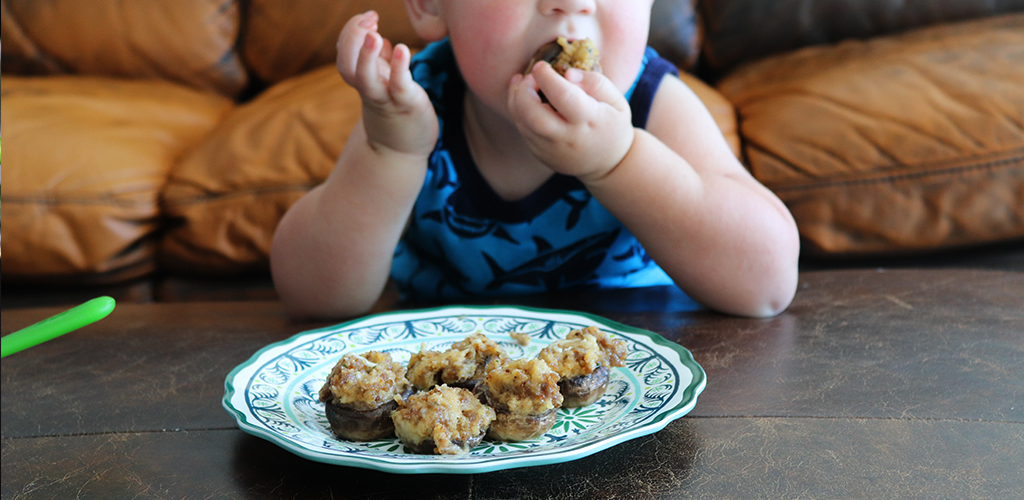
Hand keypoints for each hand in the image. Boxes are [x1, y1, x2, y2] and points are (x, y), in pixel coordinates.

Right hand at [336, 11, 436, 156]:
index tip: (368, 16)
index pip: (345, 53)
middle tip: (370, 19)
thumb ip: (380, 60)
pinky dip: (399, 68)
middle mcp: (370, 89)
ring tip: (374, 33)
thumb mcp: (384, 83)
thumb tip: (378, 38)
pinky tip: (402, 49)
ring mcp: (386, 98)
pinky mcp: (407, 105)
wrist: (401, 154)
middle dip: (351, 38)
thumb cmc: (396, 114)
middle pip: (346, 64)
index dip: (350, 32)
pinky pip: (399, 86)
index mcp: (363, 81)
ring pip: (365, 78)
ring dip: (366, 55)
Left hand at [508, 62, 635, 181]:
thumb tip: (567, 72)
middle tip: (527, 77)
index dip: (546, 77)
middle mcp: (567, 138)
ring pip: (523, 123)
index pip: (563, 96)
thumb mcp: (617, 100)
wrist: (609, 164)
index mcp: (590, 120)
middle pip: (533, 115)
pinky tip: (525, 99)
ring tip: (521, 83)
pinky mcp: (540, 154)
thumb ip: (595, 83)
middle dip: (523, 91)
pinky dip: (519, 111)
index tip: (541, 65)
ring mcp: (551, 149)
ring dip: (516, 100)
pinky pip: (523, 131)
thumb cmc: (612, 125)